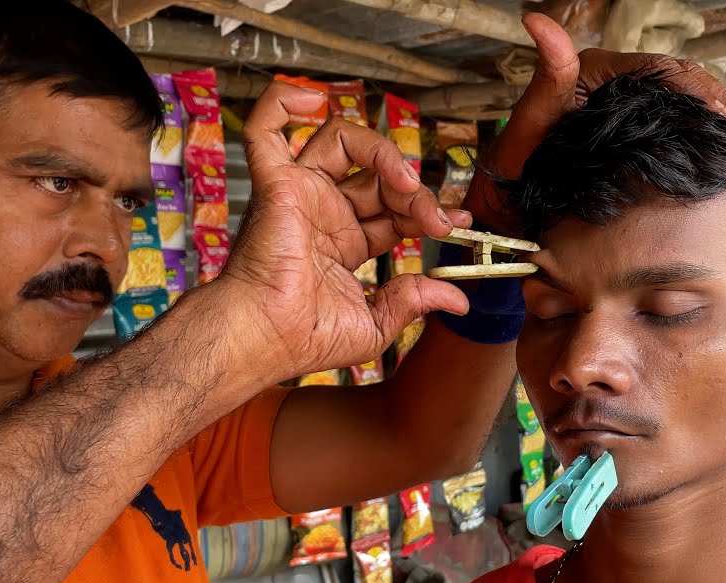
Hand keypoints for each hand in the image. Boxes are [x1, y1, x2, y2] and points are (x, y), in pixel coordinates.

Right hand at [219, 81, 470, 378]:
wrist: (268, 338)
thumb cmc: (304, 338)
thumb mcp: (376, 323)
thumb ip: (415, 301)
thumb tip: (458, 300)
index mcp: (343, 242)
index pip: (393, 210)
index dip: (427, 210)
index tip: (458, 223)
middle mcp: (323, 212)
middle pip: (378, 177)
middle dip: (417, 194)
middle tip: (440, 220)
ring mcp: (300, 194)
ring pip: (343, 143)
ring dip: (385, 154)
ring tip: (408, 184)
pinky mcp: (276, 183)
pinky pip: (266, 129)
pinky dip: (282, 103)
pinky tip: (312, 100)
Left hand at [465, 13, 725, 234]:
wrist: (511, 194)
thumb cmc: (516, 161)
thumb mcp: (531, 119)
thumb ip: (547, 73)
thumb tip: (537, 20)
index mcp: (597, 69)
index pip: (660, 71)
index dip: (696, 90)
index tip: (721, 114)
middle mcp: (616, 80)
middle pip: (680, 79)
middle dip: (719, 100)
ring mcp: (626, 102)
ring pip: (684, 97)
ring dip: (720, 110)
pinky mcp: (632, 124)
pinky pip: (676, 116)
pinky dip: (705, 125)